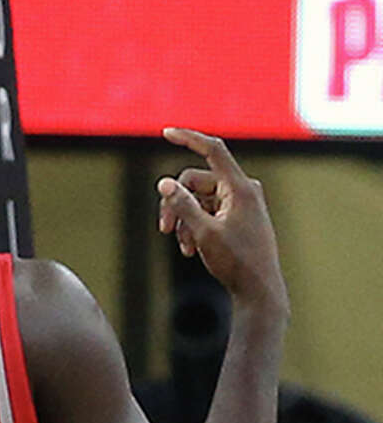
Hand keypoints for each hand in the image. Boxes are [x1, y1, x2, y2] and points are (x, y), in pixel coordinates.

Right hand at [157, 131, 287, 315]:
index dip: (189, 138)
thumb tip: (164, 182)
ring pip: (199, 199)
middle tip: (163, 229)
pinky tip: (191, 249)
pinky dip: (195, 225)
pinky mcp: (237, 217)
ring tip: (183, 246)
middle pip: (196, 181)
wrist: (259, 290)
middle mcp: (243, 191)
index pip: (213, 150)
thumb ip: (182, 205)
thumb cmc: (236, 262)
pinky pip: (207, 211)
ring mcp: (241, 204)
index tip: (167, 132)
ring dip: (185, 219)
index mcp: (240, 188)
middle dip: (176, 202)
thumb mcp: (203, 232)